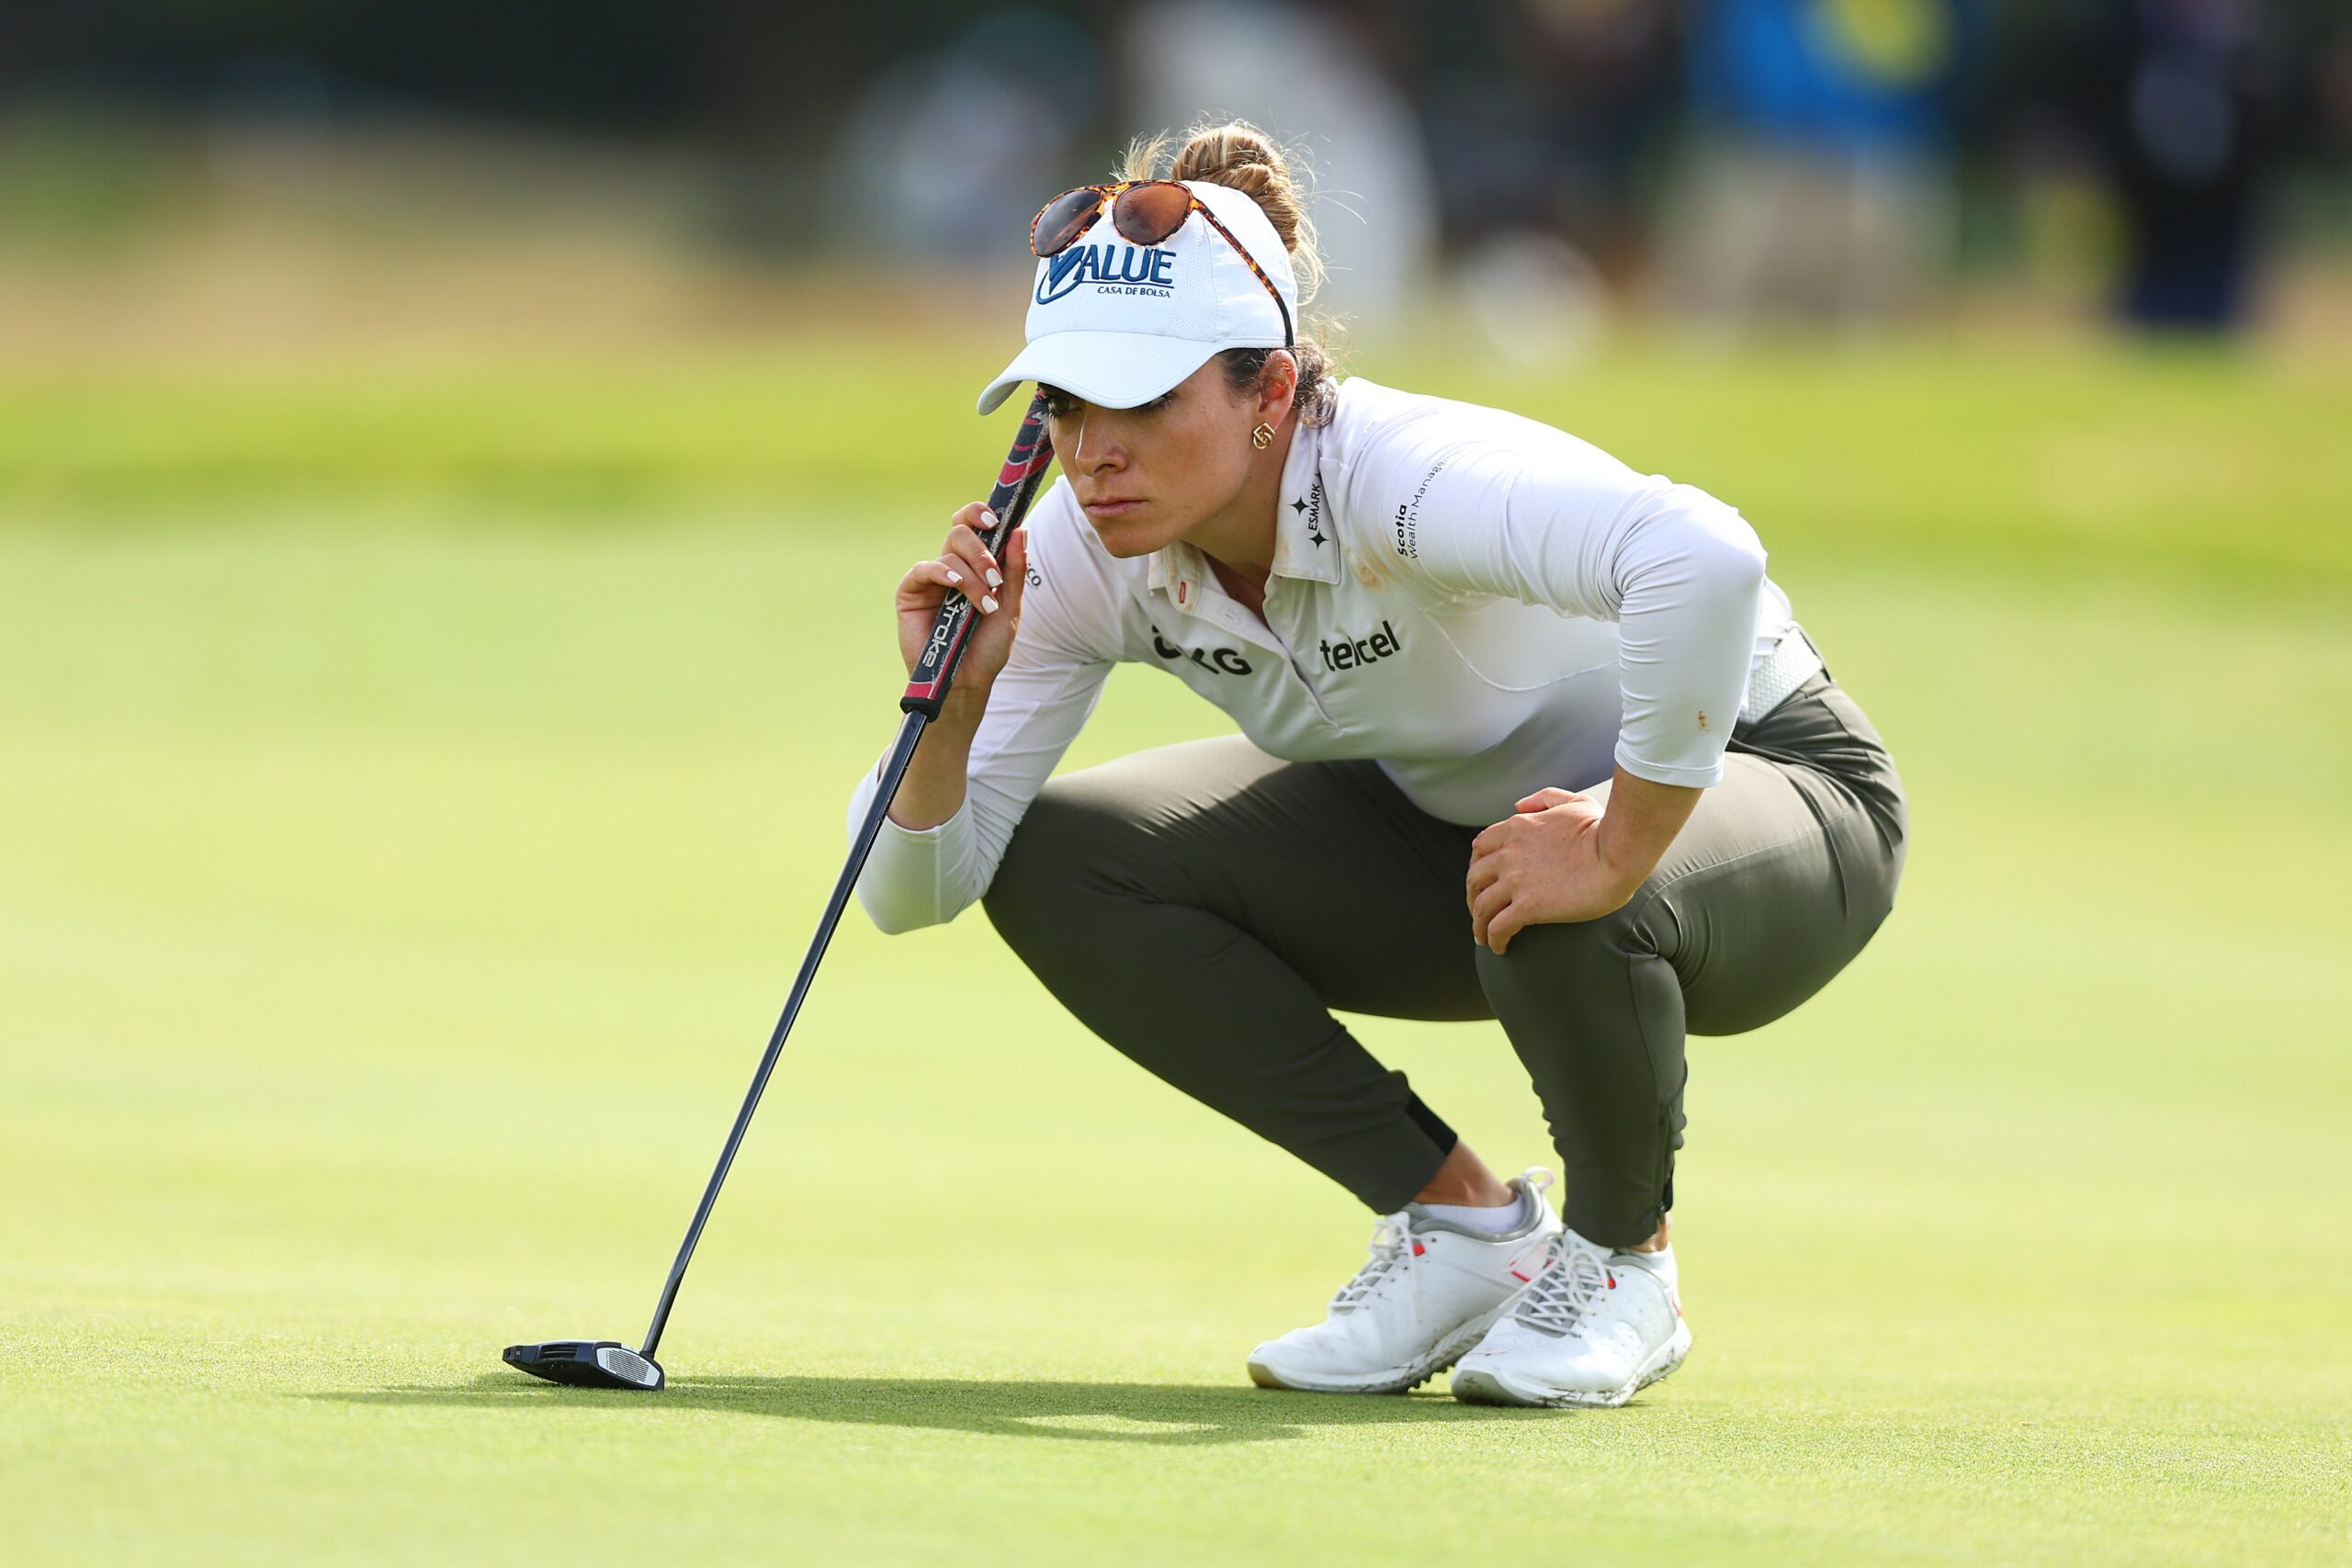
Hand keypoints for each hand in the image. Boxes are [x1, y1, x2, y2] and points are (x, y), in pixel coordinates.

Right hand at [896, 503, 1028, 692]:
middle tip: (995, 578)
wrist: (967, 681)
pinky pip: (923, 569)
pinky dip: (942, 572)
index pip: (974, 526)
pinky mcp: (910, 593)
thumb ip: (1014, 570)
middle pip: (960, 531)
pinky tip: (955, 585)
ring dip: (972, 576)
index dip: (981, 514)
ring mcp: (930, 579)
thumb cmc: (987, 648)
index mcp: (974, 565)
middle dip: (981, 550)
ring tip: (984, 604)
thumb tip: (1021, 530)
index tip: (997, 519)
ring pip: (949, 552)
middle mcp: (952, 567)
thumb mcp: (1010, 606)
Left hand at [1465, 787, 1642, 955]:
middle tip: (1480, 912)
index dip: (1477, 866)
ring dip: (1478, 925)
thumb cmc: (1604, 828)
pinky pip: (1498, 927)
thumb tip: (1519, 805)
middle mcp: (1509, 853)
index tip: (1482, 881)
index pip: (1480, 847)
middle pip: (1474, 878)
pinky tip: (1500, 948)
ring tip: (1484, 938)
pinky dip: (1493, 939)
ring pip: (1481, 907)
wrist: (1618, 853)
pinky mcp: (1528, 906)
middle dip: (1472, 897)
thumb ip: (1544, 799)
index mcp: (1517, 827)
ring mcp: (1515, 880)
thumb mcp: (1573, 801)